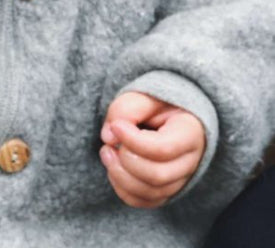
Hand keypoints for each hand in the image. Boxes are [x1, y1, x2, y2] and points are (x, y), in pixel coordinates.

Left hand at [99, 92, 205, 207]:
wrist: (170, 115)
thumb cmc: (157, 104)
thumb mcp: (144, 96)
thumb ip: (126, 109)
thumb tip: (108, 137)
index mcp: (190, 133)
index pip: (163, 149)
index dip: (133, 141)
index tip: (116, 127)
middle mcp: (190, 162)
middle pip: (157, 175)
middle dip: (125, 161)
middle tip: (108, 143)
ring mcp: (180, 180)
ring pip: (151, 192)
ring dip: (120, 176)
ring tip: (107, 153)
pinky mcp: (166, 191)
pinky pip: (145, 202)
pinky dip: (123, 190)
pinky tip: (114, 168)